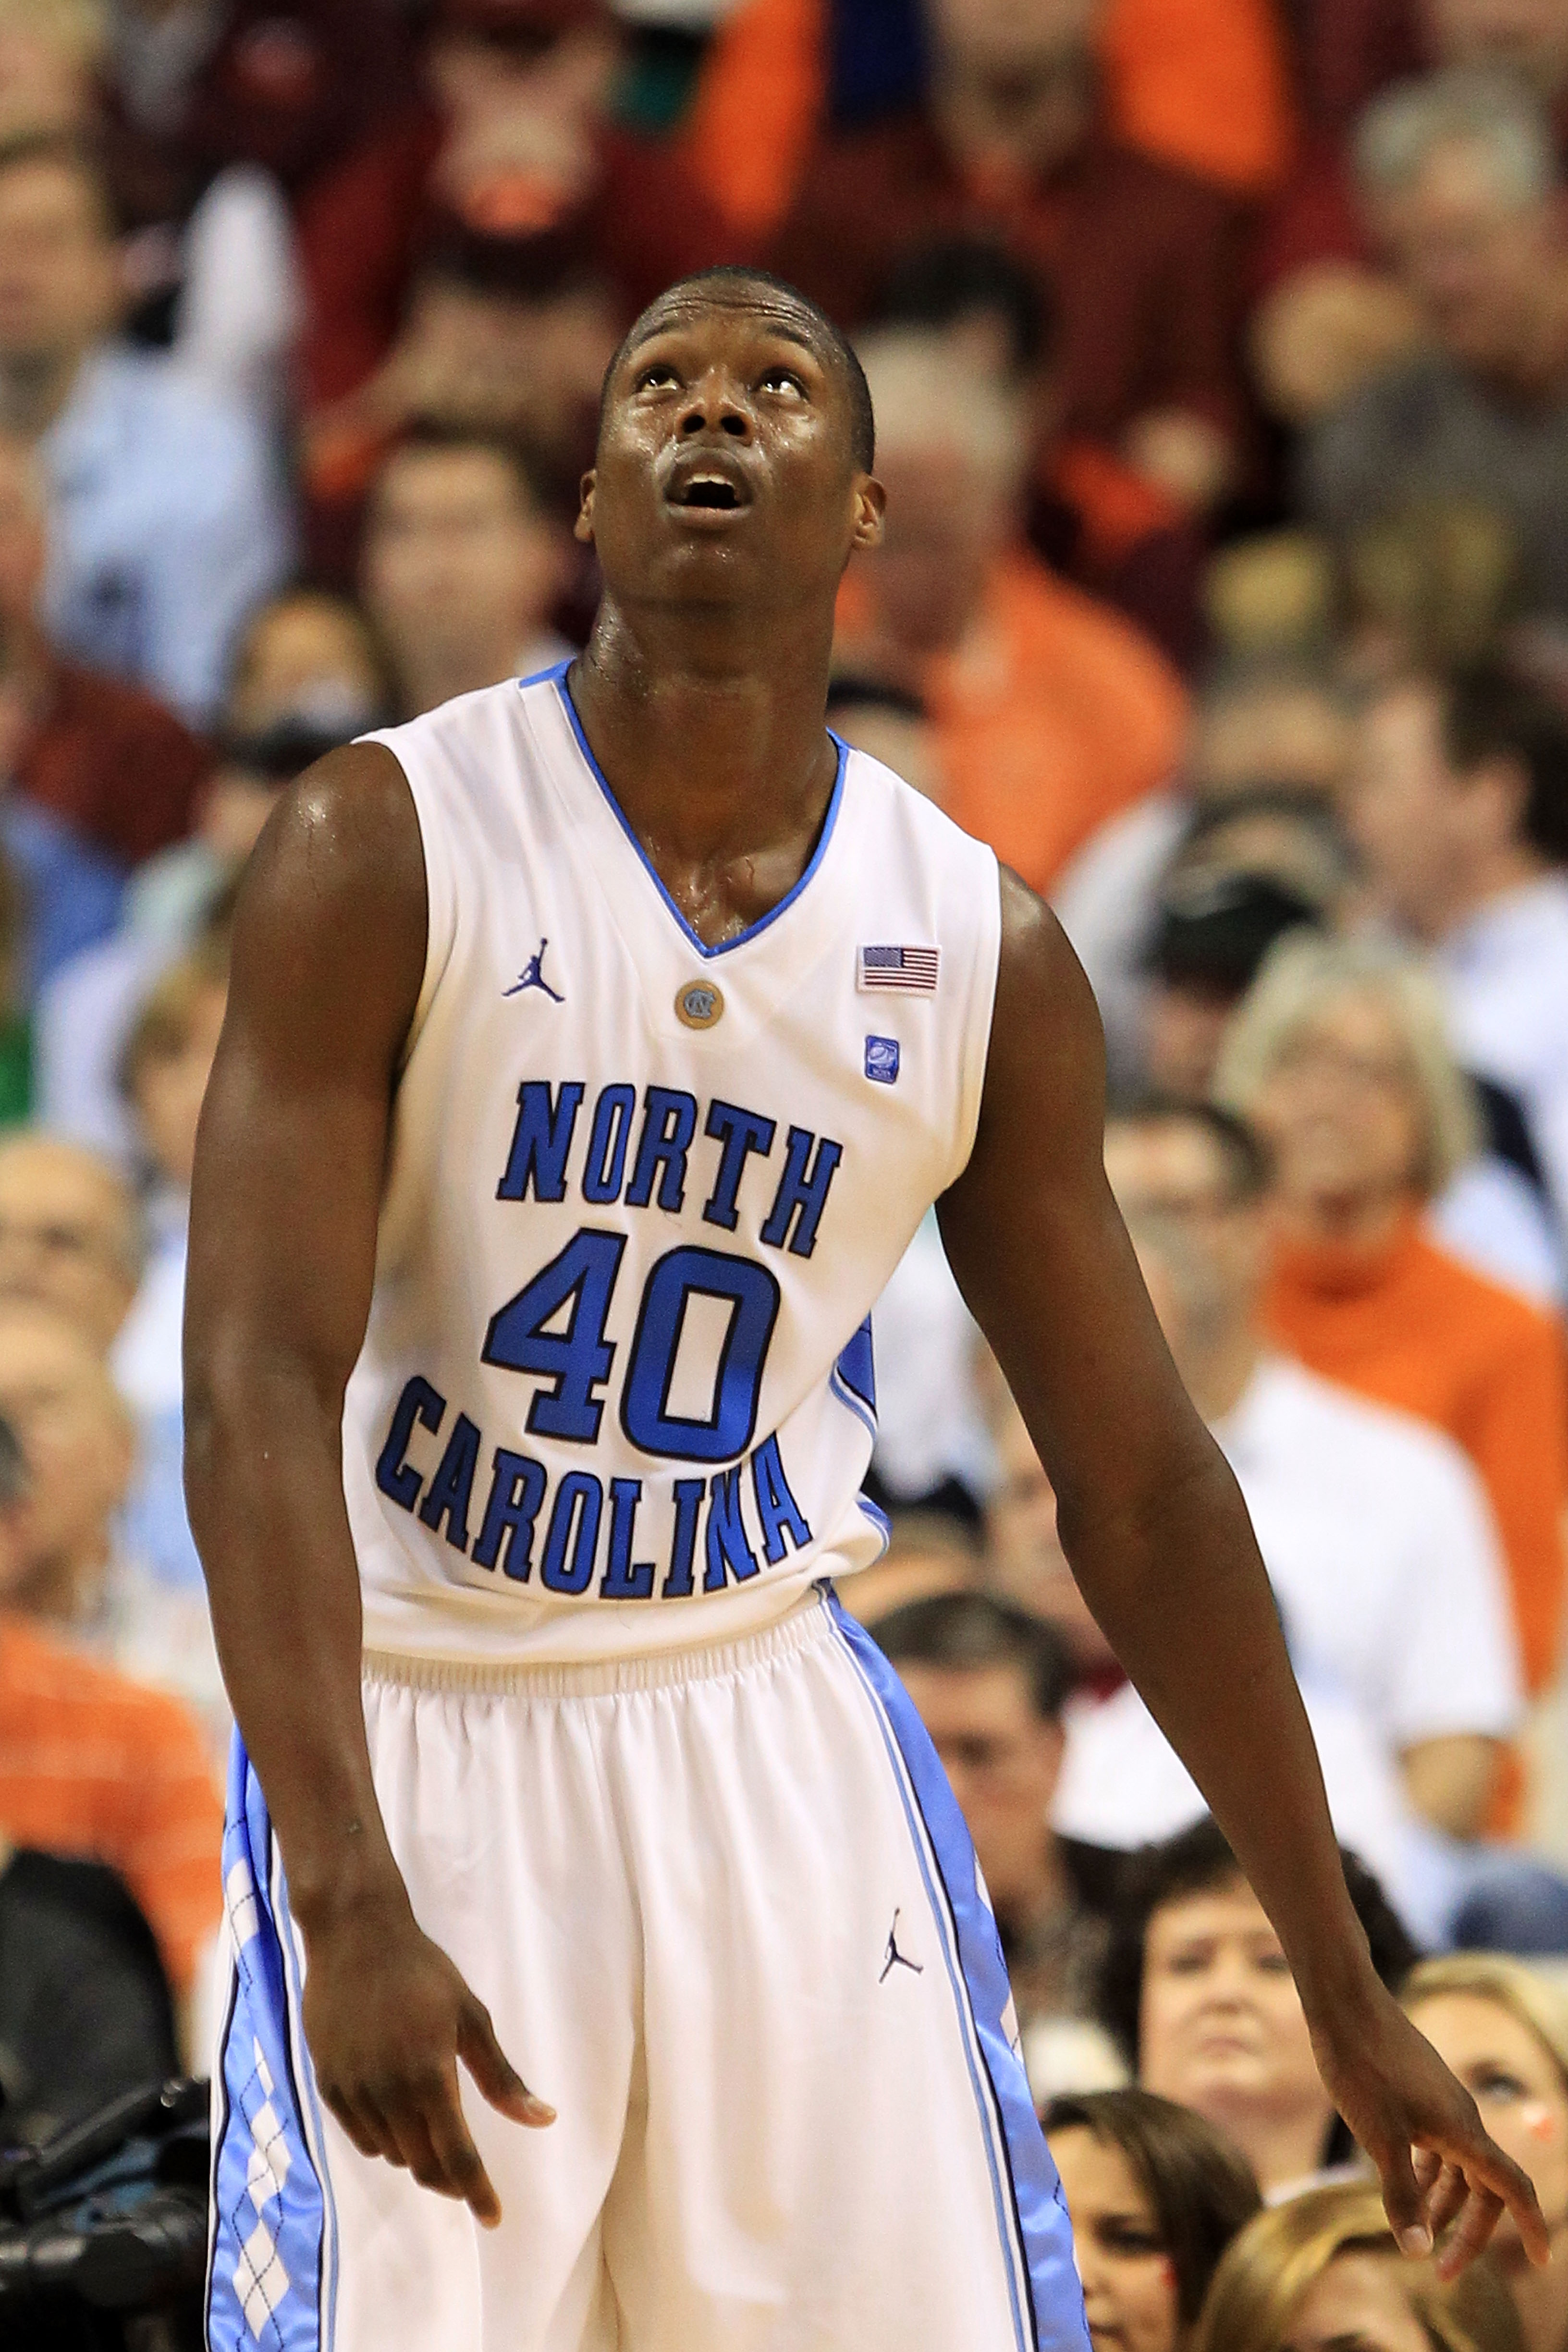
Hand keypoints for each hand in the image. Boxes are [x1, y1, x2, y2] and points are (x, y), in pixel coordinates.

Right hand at [302, 1889, 553, 2226]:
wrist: (354, 1937)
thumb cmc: (423, 1972)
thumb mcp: (471, 2017)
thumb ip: (502, 2077)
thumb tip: (543, 2120)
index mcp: (429, 2076)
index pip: (457, 2156)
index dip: (478, 2192)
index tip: (494, 2218)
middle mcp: (388, 2093)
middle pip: (423, 2165)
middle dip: (451, 2181)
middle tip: (469, 2178)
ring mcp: (353, 2092)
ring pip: (392, 2155)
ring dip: (418, 2156)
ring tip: (433, 2131)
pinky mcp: (328, 2086)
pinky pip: (362, 2139)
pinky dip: (386, 2141)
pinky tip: (399, 2117)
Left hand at [1310, 1974, 1547, 2277]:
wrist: (1345, 2003)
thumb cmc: (1362, 2066)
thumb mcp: (1378, 2138)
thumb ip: (1401, 2196)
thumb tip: (1418, 2254)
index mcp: (1464, 2132)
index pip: (1513, 2188)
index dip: (1530, 2226)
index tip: (1540, 2261)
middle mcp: (1462, 2118)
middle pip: (1485, 2187)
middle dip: (1469, 2232)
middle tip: (1441, 2270)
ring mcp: (1441, 2102)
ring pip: (1459, 2167)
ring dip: (1444, 2204)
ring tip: (1418, 2233)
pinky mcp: (1419, 2090)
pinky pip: (1438, 2144)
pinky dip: (1428, 2173)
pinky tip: (1405, 2183)